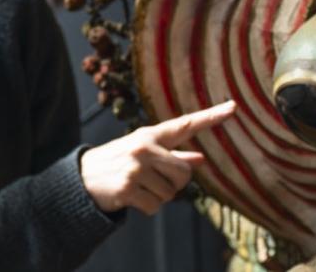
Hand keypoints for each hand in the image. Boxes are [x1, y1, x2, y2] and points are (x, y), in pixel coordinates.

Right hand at [79, 101, 235, 215]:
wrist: (82, 178)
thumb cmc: (118, 163)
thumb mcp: (143, 153)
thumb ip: (172, 156)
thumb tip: (200, 160)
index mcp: (150, 135)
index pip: (185, 124)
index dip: (211, 117)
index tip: (233, 107)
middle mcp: (144, 147)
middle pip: (184, 173)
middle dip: (174, 183)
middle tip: (152, 181)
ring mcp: (136, 167)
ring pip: (171, 193)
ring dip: (158, 197)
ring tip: (138, 188)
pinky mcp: (128, 187)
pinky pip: (156, 207)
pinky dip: (147, 208)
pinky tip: (132, 198)